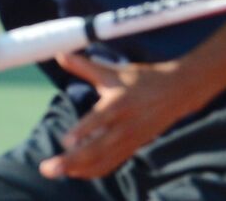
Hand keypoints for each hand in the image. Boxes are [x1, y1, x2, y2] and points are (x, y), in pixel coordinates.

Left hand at [40, 53, 200, 180]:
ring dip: (77, 169)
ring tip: (54, 171)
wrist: (177, 92)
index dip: (83, 131)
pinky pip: (110, 164)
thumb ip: (85, 66)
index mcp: (119, 103)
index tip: (65, 141)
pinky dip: (92, 170)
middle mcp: (124, 125)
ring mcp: (129, 139)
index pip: (100, 119)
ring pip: (101, 161)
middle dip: (70, 161)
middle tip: (47, 168)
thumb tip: (60, 54)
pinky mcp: (132, 148)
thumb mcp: (114, 72)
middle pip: (96, 148)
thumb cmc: (143, 79)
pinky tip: (75, 171)